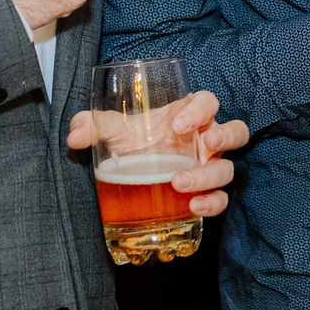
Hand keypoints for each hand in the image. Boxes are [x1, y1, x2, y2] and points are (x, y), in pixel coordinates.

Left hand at [67, 91, 247, 217]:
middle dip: (224, 138)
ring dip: (209, 176)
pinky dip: (213, 203)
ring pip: (227, 168)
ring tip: (180, 184)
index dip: (200, 110)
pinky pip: (221, 198)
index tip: (177, 124)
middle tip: (205, 147)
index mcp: (189, 115)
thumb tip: (75, 135)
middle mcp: (205, 139)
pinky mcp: (206, 192)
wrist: (132, 171)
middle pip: (234, 132)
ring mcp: (209, 166)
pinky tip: (194, 207)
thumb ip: (93, 126)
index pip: (207, 102)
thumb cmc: (132, 142)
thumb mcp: (113, 131)